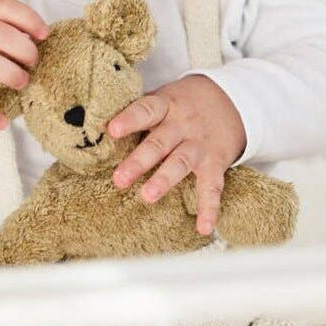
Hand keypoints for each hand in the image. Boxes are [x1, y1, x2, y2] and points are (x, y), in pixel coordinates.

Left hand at [107, 74, 246, 235]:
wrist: (232, 100)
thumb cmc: (184, 103)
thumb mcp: (164, 98)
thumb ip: (139, 112)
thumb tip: (93, 126)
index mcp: (166, 105)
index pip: (146, 110)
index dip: (130, 119)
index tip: (112, 130)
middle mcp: (182, 125)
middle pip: (159, 142)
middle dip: (139, 161)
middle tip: (119, 179)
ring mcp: (199, 145)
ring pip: (181, 162)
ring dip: (164, 180)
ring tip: (148, 196)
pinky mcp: (215, 162)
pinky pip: (212, 187)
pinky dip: (209, 208)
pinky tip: (203, 227)